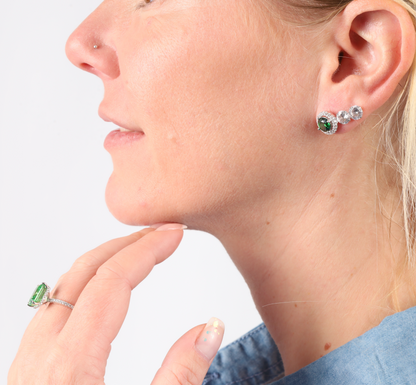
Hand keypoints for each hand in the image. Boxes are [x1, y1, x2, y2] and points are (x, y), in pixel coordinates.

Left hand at [8, 225, 224, 384]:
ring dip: (103, 260)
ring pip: (64, 285)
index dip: (147, 249)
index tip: (174, 232)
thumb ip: (181, 374)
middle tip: (162, 233)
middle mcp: (40, 355)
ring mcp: (28, 363)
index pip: (112, 281)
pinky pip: (55, 307)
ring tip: (138, 252)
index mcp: (70, 366)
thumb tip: (209, 326)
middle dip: (126, 244)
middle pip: (83, 271)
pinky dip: (85, 283)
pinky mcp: (28, 373)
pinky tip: (103, 290)